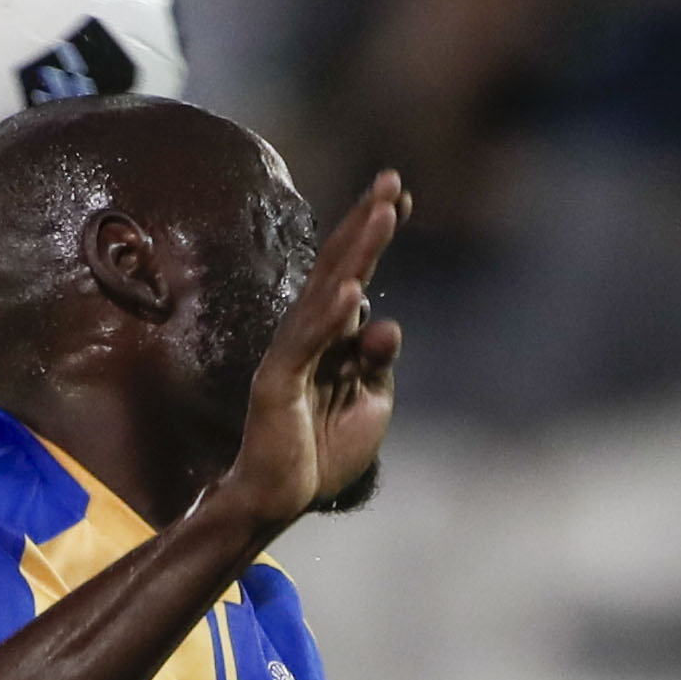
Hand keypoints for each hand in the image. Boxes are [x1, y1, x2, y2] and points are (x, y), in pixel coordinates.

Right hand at [210, 173, 407, 544]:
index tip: (402, 197)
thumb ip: (379, 363)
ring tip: (382, 213)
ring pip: (326, 293)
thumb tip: (385, 326)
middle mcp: (309, 335)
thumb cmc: (320, 454)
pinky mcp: (278, 381)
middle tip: (392, 179)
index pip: (353, 274)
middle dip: (367, 223)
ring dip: (356, 251)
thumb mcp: (369, 404)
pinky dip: (329, 318)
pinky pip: (306, 343)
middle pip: (339, 267)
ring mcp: (291, 354)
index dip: (375, 236)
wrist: (279, 499)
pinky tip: (352, 290)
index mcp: (331, 338)